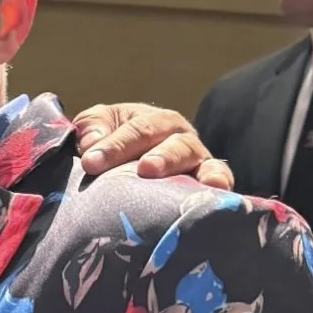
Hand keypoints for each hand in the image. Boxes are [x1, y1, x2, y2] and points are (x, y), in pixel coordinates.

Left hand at [73, 104, 233, 189]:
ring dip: (189, 173)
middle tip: (145, 169)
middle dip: (160, 157)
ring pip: (199, 161)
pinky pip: (221, 180)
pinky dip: (221, 182)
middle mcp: (180, 138)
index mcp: (154, 121)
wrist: (134, 166)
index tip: (90, 162)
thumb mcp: (100, 127)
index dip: (114, 146)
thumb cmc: (114, 144)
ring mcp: (198, 162)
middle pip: (173, 145)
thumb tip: (91, 144)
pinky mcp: (209, 185)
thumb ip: (92, 128)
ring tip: (181, 185)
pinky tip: (217, 191)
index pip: (135, 131)